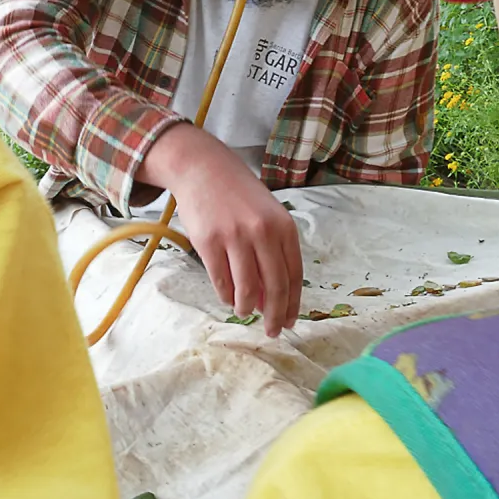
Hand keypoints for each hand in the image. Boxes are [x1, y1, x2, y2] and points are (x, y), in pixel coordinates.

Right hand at [138, 124, 302, 336]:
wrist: (204, 168)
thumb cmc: (239, 195)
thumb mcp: (266, 216)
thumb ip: (273, 253)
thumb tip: (269, 299)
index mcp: (283, 227)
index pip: (294, 276)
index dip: (292, 304)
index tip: (288, 322)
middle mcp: (262, 232)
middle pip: (274, 287)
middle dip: (273, 315)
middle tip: (271, 330)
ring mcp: (235, 237)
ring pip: (246, 289)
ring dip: (246, 307)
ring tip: (244, 312)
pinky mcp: (208, 242)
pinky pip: (221, 280)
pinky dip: (226, 295)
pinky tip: (228, 298)